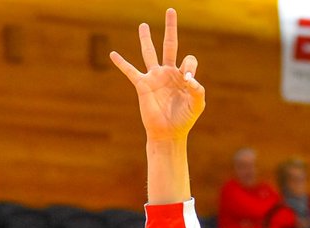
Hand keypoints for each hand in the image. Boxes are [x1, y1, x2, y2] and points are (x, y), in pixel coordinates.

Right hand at [110, 9, 204, 143]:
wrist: (168, 133)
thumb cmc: (184, 119)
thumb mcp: (197, 104)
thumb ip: (197, 89)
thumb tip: (188, 77)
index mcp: (183, 76)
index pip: (188, 60)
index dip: (190, 67)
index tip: (188, 81)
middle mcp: (168, 72)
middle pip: (170, 45)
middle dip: (170, 28)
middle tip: (171, 10)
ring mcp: (155, 77)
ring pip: (149, 53)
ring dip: (146, 39)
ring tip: (143, 25)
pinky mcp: (142, 85)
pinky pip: (130, 71)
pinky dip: (121, 63)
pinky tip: (113, 54)